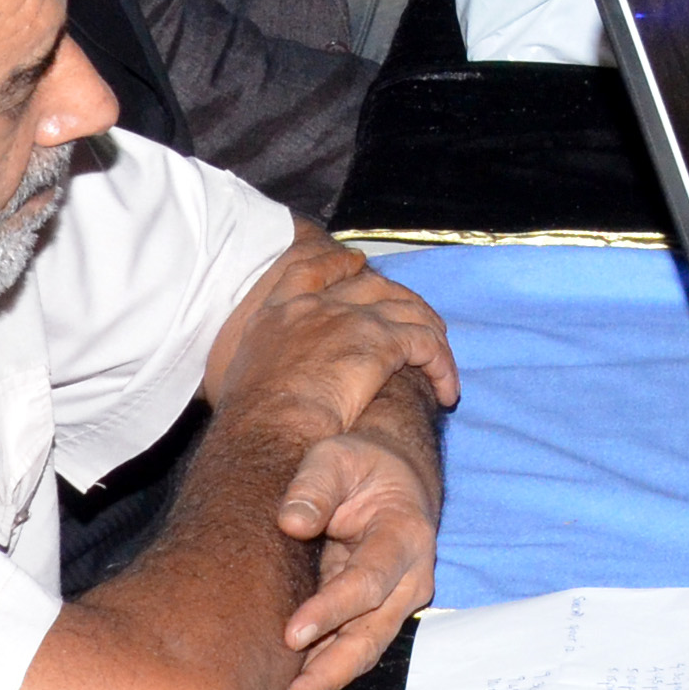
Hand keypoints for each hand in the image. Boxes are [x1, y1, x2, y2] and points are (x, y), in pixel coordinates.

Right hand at [207, 235, 459, 427]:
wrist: (269, 427)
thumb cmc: (252, 419)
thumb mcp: (241, 379)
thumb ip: (260, 367)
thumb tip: (261, 386)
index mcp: (279, 313)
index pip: (312, 270)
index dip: (339, 263)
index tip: (357, 262)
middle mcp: (316, 306)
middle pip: (373, 284)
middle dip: (400, 297)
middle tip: (419, 315)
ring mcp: (352, 319)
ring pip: (407, 311)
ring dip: (430, 331)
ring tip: (440, 355)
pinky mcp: (383, 342)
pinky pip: (427, 344)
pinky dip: (442, 365)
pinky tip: (447, 390)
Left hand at [268, 377, 442, 689]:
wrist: (388, 476)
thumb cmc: (358, 464)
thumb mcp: (335, 457)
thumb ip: (314, 486)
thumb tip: (293, 522)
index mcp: (404, 537)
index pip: (368, 582)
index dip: (333, 609)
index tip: (292, 633)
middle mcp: (408, 580)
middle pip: (370, 635)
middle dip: (328, 673)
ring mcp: (393, 604)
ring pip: (361, 652)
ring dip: (322, 685)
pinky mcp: (371, 616)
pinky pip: (348, 651)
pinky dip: (319, 675)